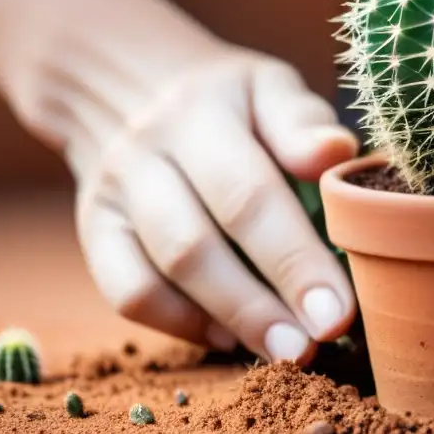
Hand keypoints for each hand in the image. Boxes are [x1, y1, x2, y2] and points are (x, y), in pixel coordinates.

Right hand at [69, 36, 359, 363]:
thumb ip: (302, 120)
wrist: (126, 82)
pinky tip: (230, 335)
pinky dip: (179, 324)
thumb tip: (336, 154)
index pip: (249, 194)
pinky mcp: (95, 228)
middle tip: (316, 345)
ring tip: (287, 351)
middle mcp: (147, 151)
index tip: (338, 311)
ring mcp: (112, 193)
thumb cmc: (228, 97)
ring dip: (227, 321)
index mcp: (202, 111)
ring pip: (159, 275)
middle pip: (197, 245)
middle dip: (261, 305)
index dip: (294, 260)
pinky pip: (126, 292)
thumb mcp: (269, 85)